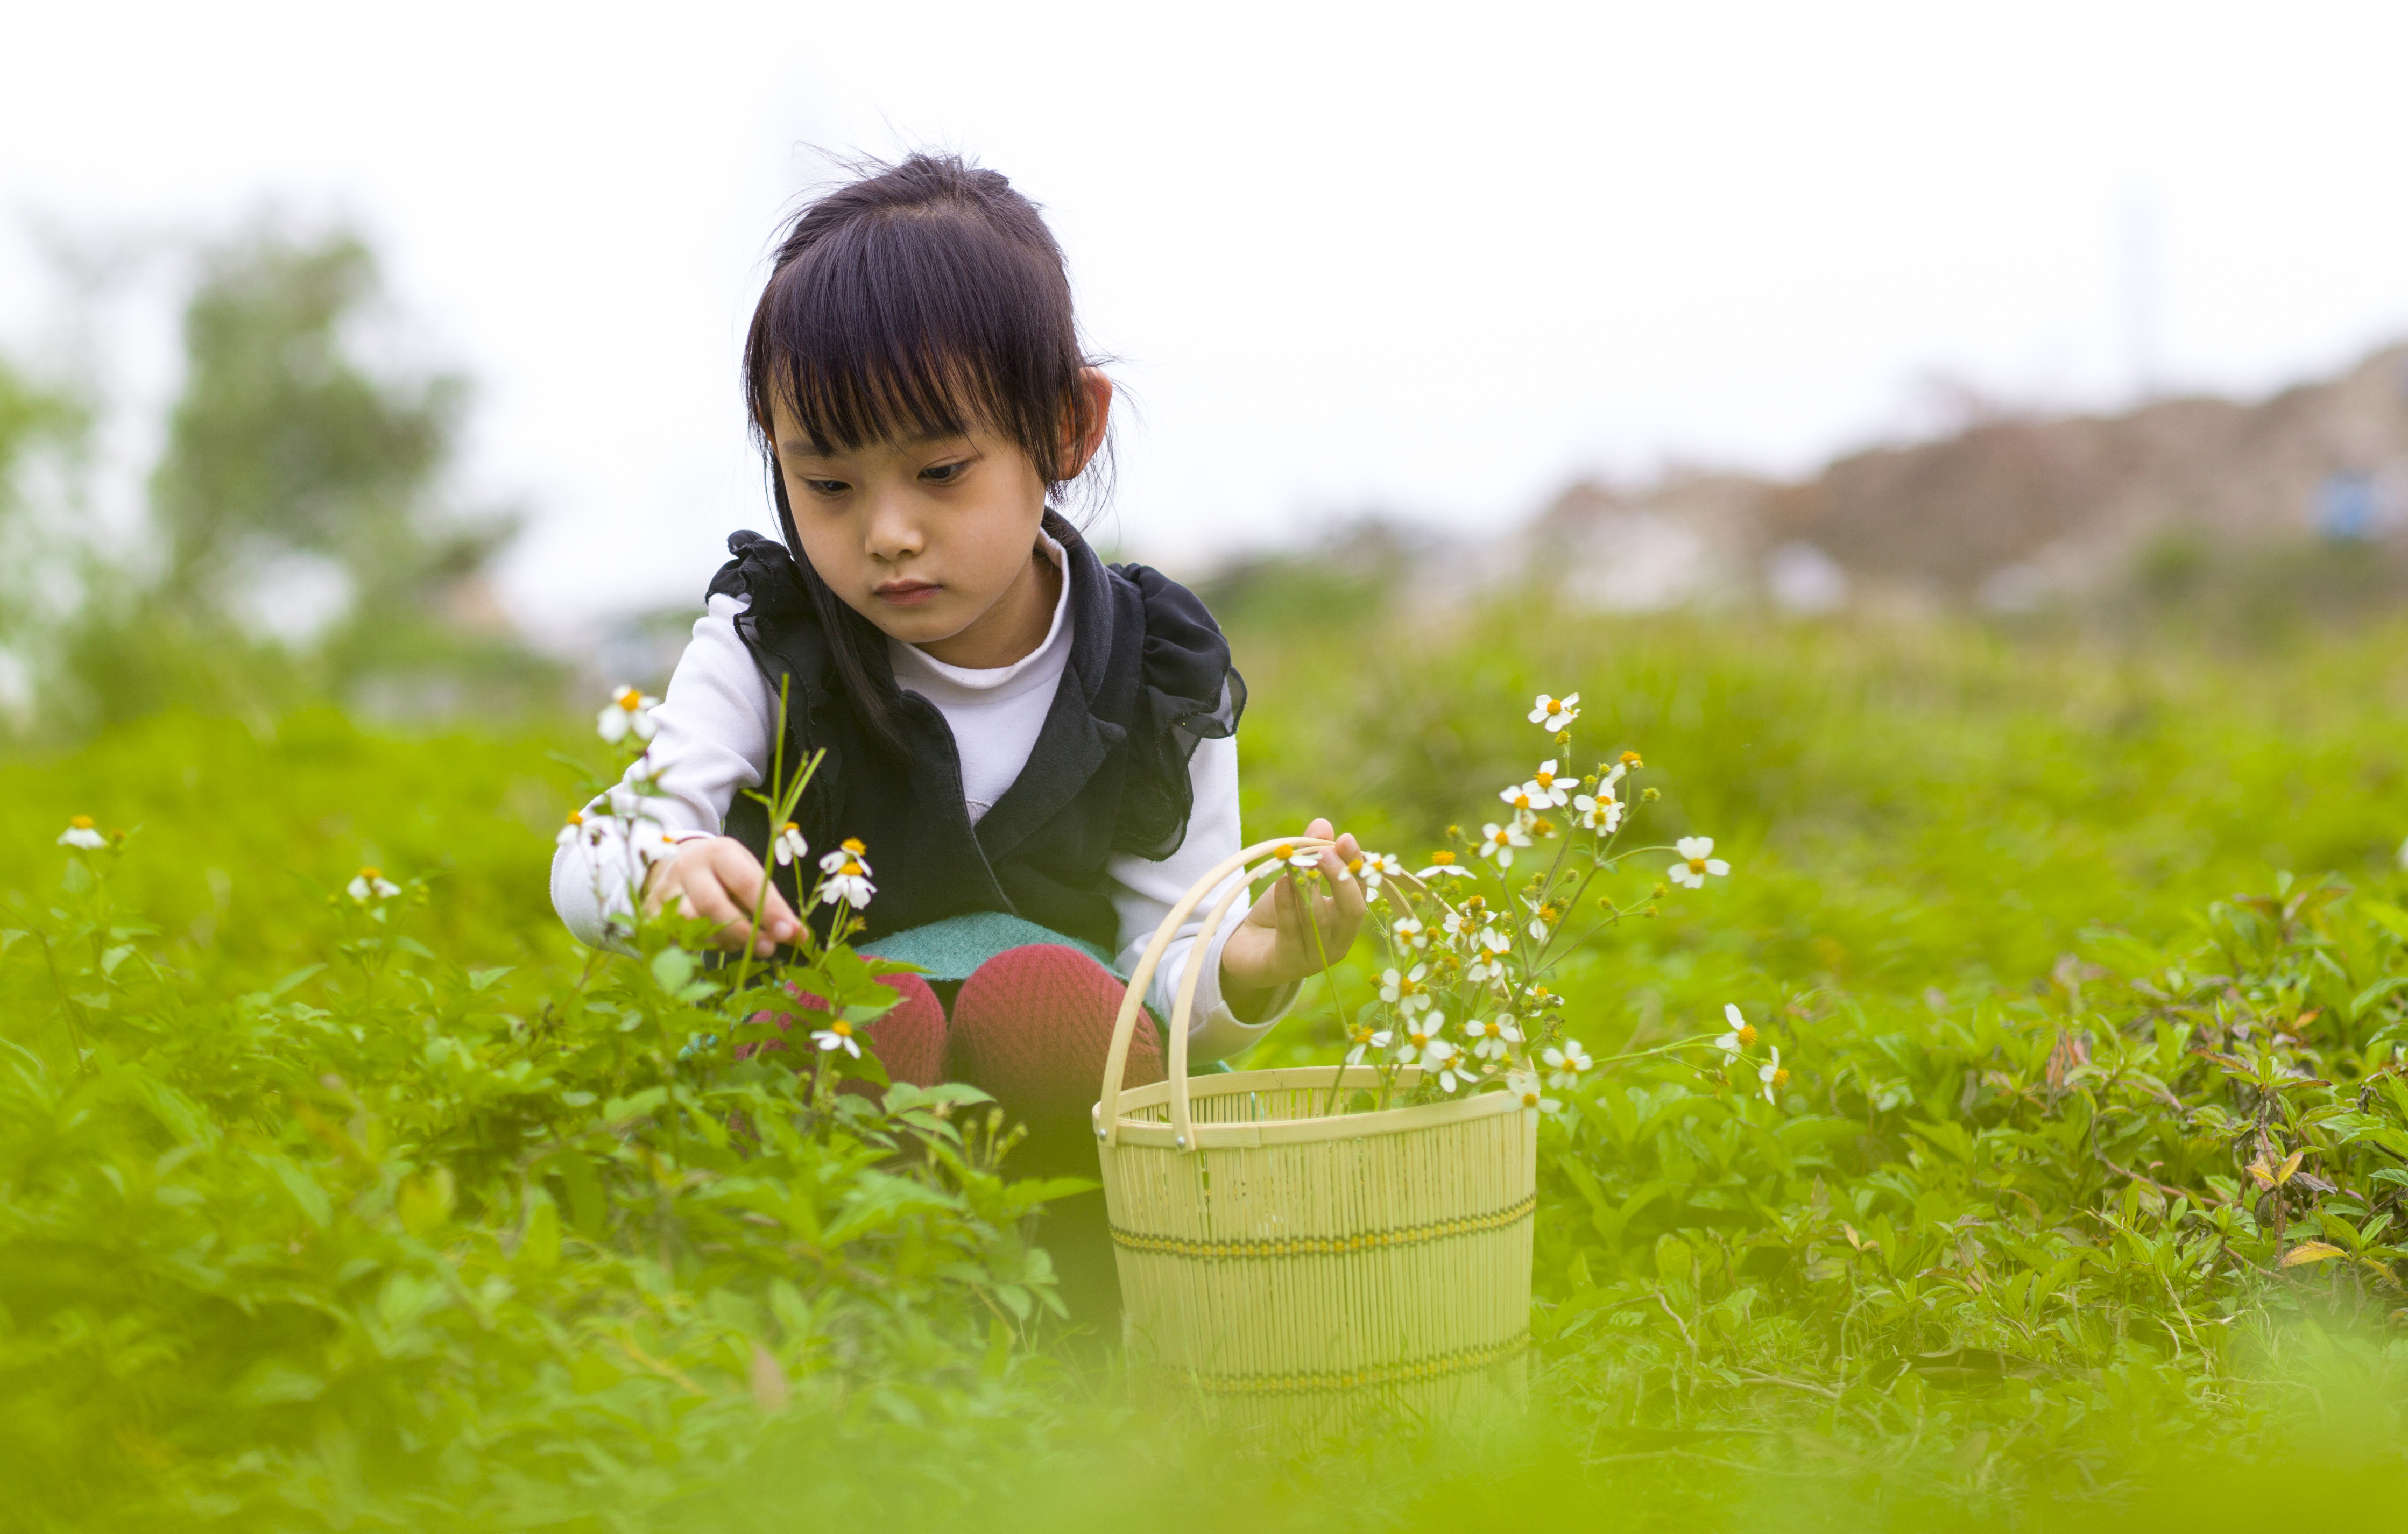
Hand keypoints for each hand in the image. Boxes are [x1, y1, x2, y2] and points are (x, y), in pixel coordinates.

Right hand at [643, 835, 802, 956]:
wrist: (680, 862)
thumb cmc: (726, 873)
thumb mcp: (751, 875)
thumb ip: (774, 904)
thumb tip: (800, 936)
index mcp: (720, 853)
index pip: (747, 883)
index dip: (769, 911)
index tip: (789, 933)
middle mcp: (689, 868)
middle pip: (714, 905)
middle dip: (744, 931)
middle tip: (768, 948)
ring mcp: (665, 890)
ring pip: (689, 924)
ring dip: (719, 941)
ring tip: (739, 945)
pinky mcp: (651, 911)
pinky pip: (672, 937)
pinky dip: (694, 948)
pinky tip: (712, 947)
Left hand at [1219, 818, 1365, 1012]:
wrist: (1246, 946)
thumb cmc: (1280, 912)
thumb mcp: (1296, 879)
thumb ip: (1311, 853)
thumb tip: (1322, 824)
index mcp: (1347, 920)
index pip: (1362, 892)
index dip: (1356, 865)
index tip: (1345, 839)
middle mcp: (1339, 942)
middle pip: (1352, 911)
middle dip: (1340, 879)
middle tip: (1324, 853)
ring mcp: (1315, 958)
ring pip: (1319, 920)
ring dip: (1307, 888)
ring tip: (1294, 863)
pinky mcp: (1288, 964)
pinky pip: (1291, 931)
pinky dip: (1286, 904)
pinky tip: (1281, 882)